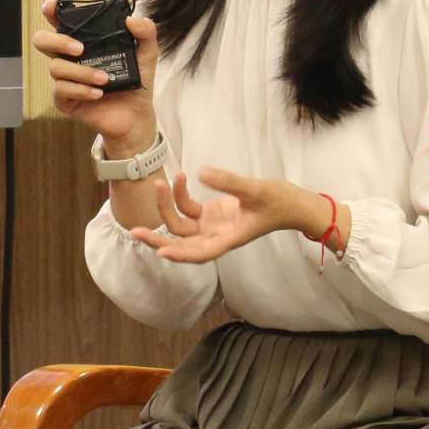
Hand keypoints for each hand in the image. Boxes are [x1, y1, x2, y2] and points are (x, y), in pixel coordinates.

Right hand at [33, 0, 157, 149]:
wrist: (137, 116)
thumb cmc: (136, 82)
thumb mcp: (147, 55)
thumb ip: (145, 34)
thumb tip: (133, 20)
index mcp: (84, 42)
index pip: (61, 23)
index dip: (51, 13)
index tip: (51, 6)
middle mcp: (69, 58)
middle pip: (42, 41)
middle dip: (57, 41)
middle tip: (80, 48)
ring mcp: (64, 79)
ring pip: (56, 67)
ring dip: (81, 72)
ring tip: (104, 79)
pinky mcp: (64, 100)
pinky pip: (61, 90)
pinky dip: (80, 90)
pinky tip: (97, 93)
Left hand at [127, 167, 318, 262]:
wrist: (294, 203)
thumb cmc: (280, 202)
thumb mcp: (256, 190)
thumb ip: (229, 182)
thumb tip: (202, 173)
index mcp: (229, 239)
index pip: (201, 253)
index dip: (180, 255)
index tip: (160, 252)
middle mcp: (217, 236)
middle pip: (181, 242)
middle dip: (158, 238)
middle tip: (134, 230)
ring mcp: (213, 226)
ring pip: (180, 224)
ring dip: (167, 206)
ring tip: (159, 182)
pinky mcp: (212, 214)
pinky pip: (188, 208)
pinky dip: (180, 195)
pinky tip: (179, 177)